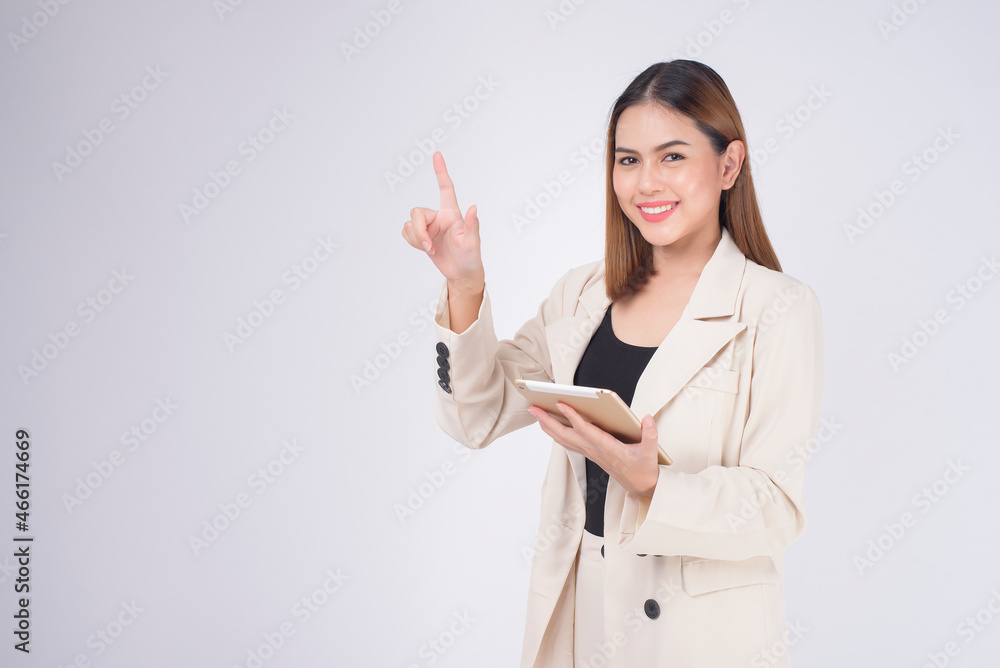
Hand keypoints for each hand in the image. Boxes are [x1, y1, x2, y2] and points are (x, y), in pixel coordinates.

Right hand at [401, 151, 483, 287]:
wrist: (461, 273)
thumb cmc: (470, 257)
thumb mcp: (473, 243)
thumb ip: (472, 225)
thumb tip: (473, 208)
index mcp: (452, 213)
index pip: (446, 188)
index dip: (441, 171)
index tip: (437, 155)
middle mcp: (439, 216)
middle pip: (416, 212)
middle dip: (418, 231)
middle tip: (428, 246)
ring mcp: (429, 226)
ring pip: (409, 224)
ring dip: (416, 239)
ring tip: (430, 249)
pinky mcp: (421, 236)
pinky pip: (406, 232)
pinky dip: (412, 242)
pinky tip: (425, 249)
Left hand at [528, 403, 659, 498]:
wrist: (641, 486)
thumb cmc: (643, 468)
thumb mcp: (651, 452)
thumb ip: (650, 434)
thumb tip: (647, 418)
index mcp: (607, 448)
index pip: (585, 430)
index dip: (572, 417)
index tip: (561, 404)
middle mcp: (594, 450)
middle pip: (565, 435)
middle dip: (548, 421)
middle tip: (534, 407)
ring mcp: (590, 453)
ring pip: (563, 440)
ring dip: (548, 427)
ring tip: (536, 413)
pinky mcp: (590, 454)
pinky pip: (568, 443)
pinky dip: (556, 433)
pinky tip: (550, 426)